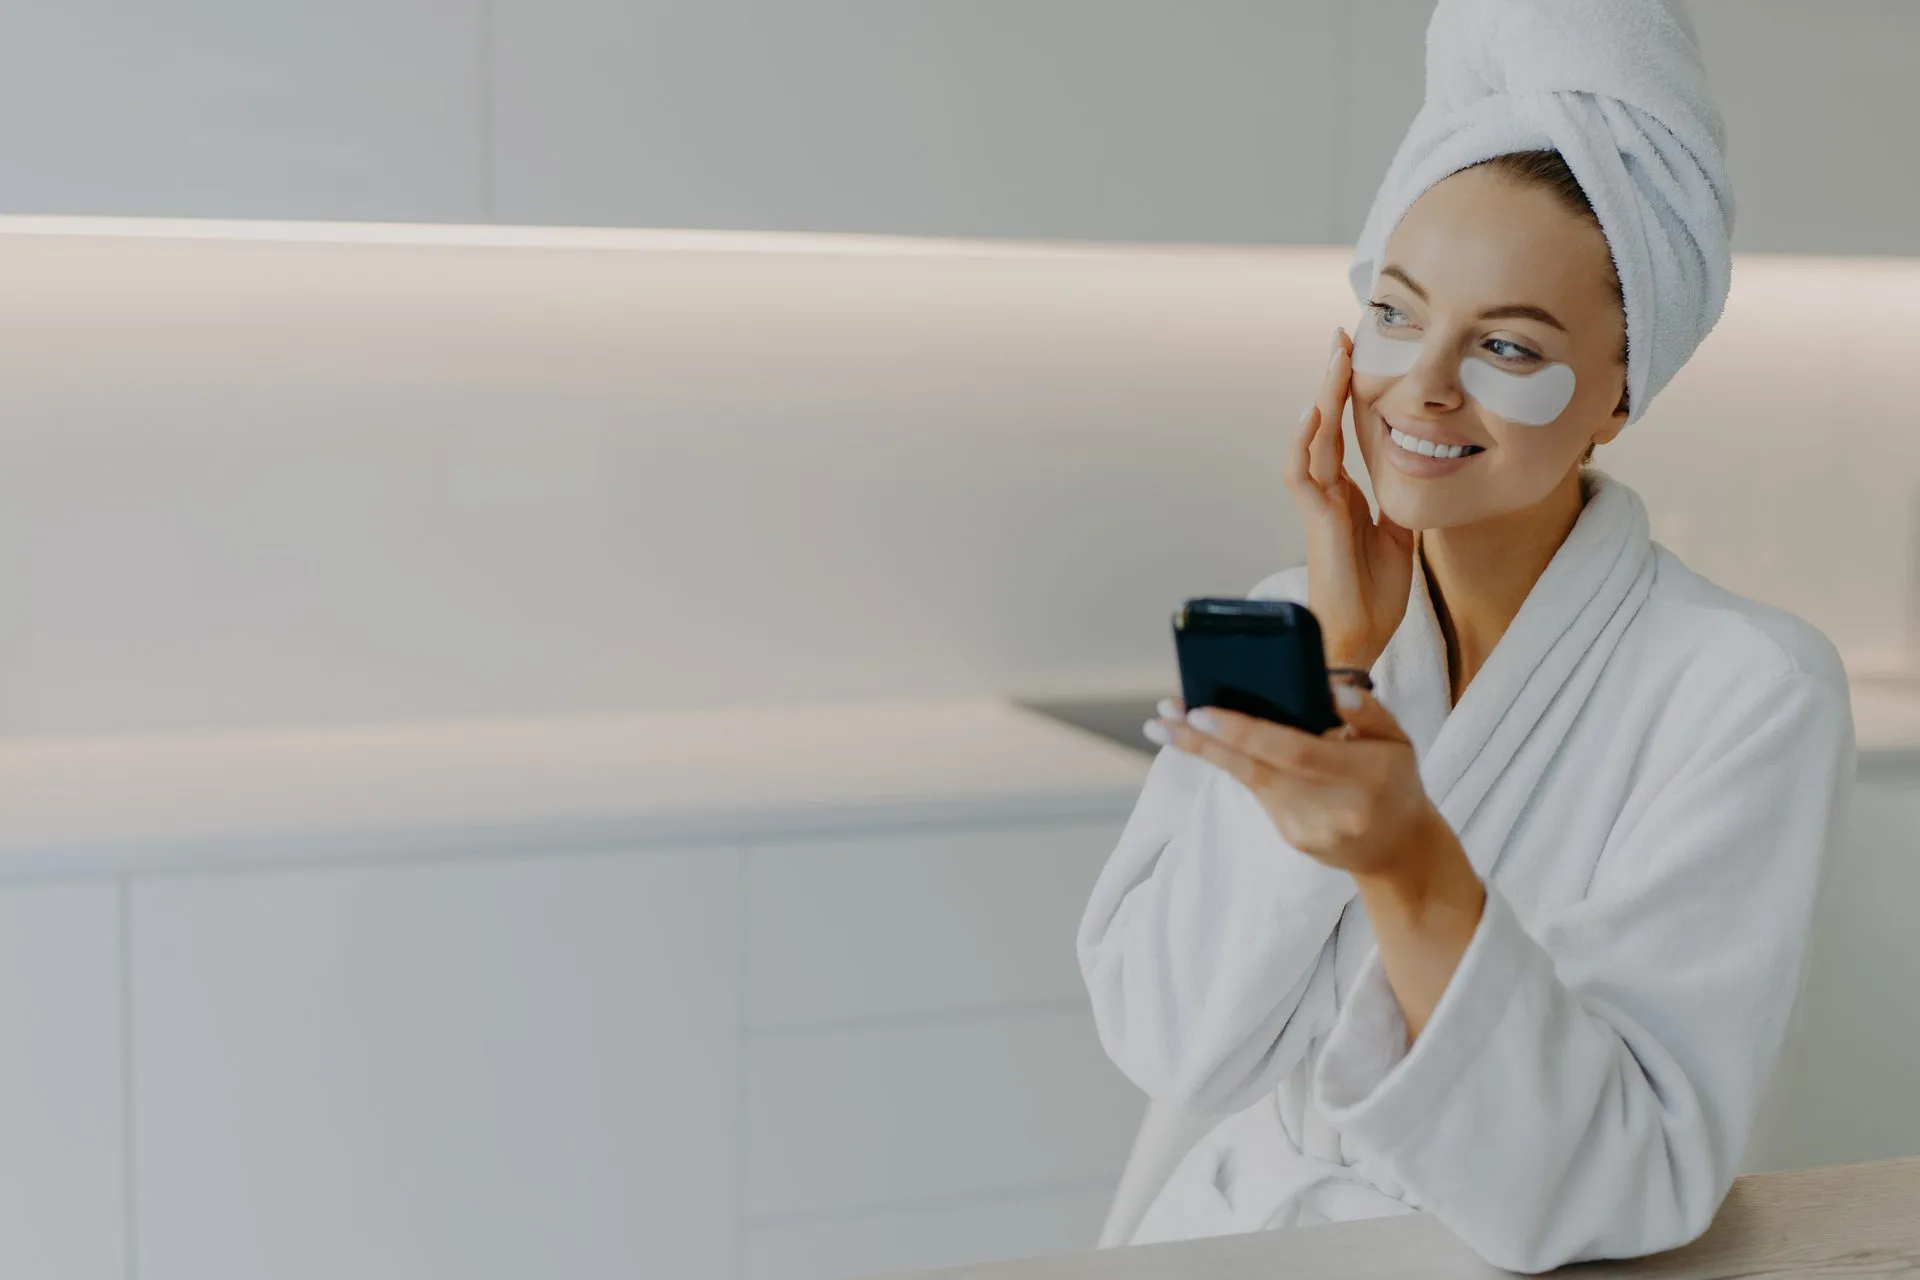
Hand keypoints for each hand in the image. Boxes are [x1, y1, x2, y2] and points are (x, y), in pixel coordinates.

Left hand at [1147, 688, 1444, 878]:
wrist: (1398, 850)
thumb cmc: (1394, 779)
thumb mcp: (1397, 737)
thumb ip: (1366, 708)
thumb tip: (1327, 689)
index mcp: (1368, 775)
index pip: (1296, 752)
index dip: (1246, 733)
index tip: (1201, 711)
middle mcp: (1336, 807)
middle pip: (1258, 771)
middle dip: (1203, 743)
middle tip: (1161, 718)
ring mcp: (1310, 829)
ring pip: (1250, 781)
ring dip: (1205, 751)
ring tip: (1166, 723)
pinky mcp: (1292, 839)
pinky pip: (1259, 793)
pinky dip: (1236, 765)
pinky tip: (1210, 742)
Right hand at [1286, 329, 1416, 670]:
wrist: (1358, 636)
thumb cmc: (1374, 596)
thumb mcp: (1400, 537)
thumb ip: (1399, 503)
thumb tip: (1419, 474)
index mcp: (1346, 496)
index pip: (1345, 434)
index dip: (1349, 396)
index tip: (1356, 358)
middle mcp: (1327, 493)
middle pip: (1326, 424)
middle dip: (1333, 380)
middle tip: (1342, 338)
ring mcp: (1318, 504)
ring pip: (1313, 438)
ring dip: (1322, 398)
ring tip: (1334, 359)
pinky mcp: (1316, 520)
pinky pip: (1302, 473)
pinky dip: (1306, 442)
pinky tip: (1315, 413)